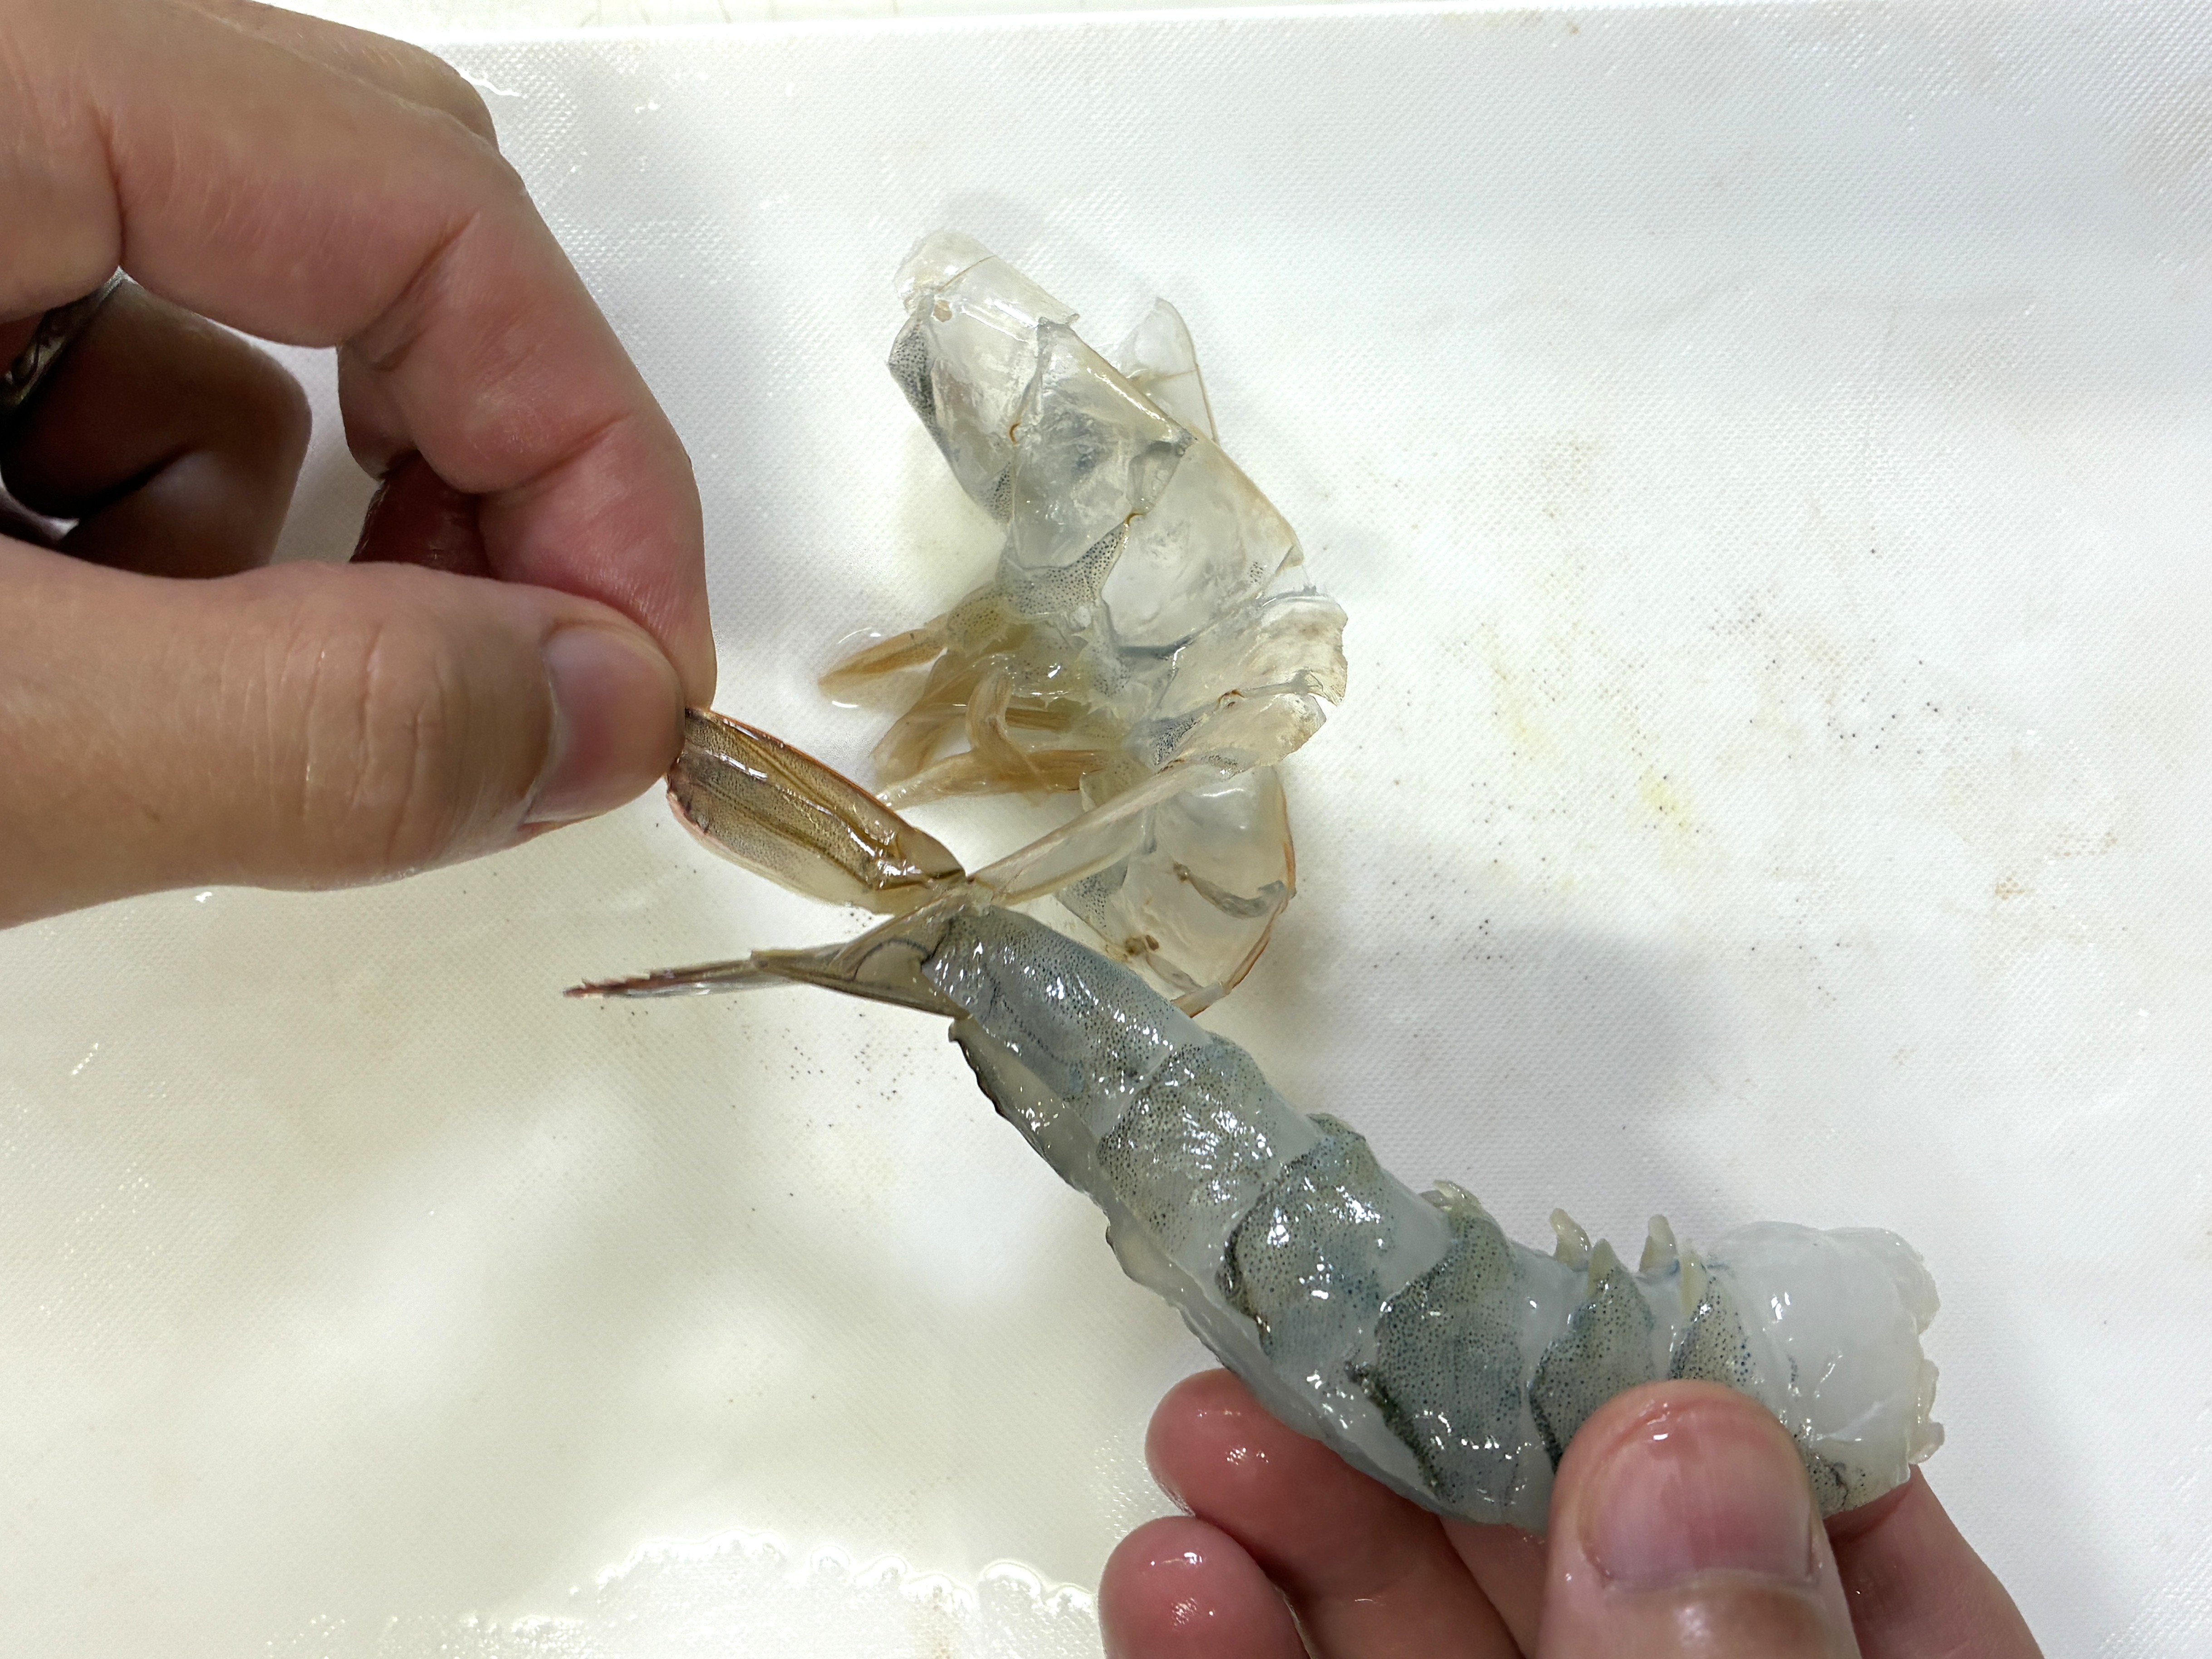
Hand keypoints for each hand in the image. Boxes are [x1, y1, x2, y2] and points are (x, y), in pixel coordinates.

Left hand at [0, 0, 714, 927]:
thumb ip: (307, 725)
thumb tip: (608, 714)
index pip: (424, 199)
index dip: (593, 452)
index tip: (637, 696)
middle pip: (367, 219)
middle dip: (471, 477)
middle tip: (494, 691)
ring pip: (234, 326)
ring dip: (264, 544)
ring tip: (148, 710)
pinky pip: (99, 375)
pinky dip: (137, 539)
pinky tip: (47, 656)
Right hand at [1102, 1371, 2040, 1657]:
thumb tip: (1680, 1438)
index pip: (1842, 1546)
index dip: (1688, 1398)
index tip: (1539, 1289)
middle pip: (1582, 1579)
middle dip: (1424, 1446)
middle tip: (1287, 1337)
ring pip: (1429, 1651)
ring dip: (1300, 1539)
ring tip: (1196, 1437)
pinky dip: (1244, 1656)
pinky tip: (1172, 1590)